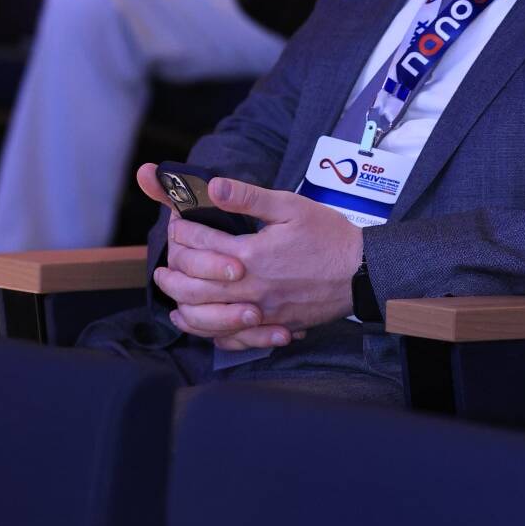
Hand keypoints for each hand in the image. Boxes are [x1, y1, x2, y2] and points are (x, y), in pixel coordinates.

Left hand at [141, 168, 364, 350]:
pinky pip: (231, 339)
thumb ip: (249, 197)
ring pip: (205, 319)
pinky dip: (210, 333)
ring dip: (183, 307)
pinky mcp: (271, 327)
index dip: (182, 230)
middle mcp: (250, 288)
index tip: (177, 222)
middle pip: (191, 288)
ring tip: (174, 296)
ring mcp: (260, 312)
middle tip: (161, 266)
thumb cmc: (329, 237)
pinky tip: (204, 322)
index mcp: (250, 254)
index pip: (199, 244)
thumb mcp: (291, 207)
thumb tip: (212, 187)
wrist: (363, 272)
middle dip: (171, 274)